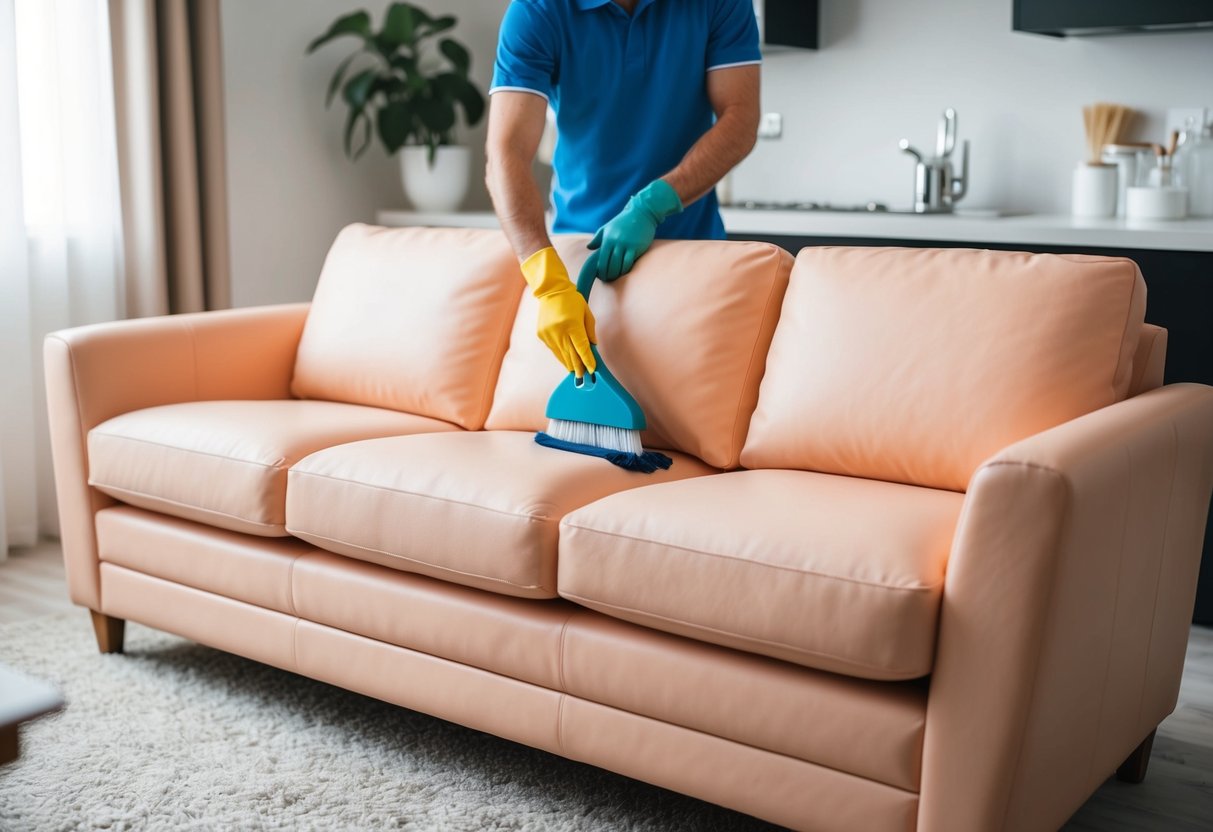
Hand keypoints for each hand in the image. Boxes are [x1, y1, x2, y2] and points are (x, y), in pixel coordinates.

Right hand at [519, 247, 596, 376]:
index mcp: (572, 325)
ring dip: (569, 364)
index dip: (588, 360)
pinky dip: (561, 356)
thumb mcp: (586, 312)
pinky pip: (554, 350)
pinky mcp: (542, 335)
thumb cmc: (571, 299)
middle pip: (571, 355)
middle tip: (584, 378)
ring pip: (561, 355)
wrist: (551, 291)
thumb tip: (592, 346)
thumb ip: (590, 330)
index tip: (592, 369)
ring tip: (576, 373)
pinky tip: (566, 361)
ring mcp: (549, 334)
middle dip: (579, 368)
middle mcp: (559, 331)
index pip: (582, 348)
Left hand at [588, 179, 682, 281]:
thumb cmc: (624, 221)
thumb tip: (589, 248)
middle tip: (608, 280)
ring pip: (619, 265)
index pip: (601, 259)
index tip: (601, 276)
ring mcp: (626, 245)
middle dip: (608, 275)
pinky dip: (626, 270)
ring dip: (617, 274)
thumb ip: (598, 238)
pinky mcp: (636, 247)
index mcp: (607, 239)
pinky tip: (625, 272)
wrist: (642, 213)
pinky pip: (629, 263)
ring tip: (616, 278)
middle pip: (609, 265)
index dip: (600, 270)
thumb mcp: (608, 227)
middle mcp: (615, 242)